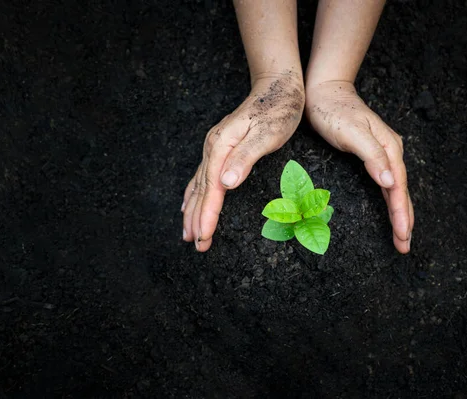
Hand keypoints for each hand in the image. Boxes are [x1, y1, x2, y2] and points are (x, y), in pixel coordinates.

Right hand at [182, 74, 304, 251]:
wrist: (277, 86)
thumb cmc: (278, 109)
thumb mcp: (267, 133)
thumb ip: (245, 158)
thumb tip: (226, 183)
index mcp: (222, 146)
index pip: (212, 188)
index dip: (207, 214)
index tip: (203, 237)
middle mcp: (213, 148)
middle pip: (201, 190)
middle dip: (196, 219)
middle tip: (195, 245)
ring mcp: (215, 147)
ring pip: (199, 185)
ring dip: (193, 210)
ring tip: (188, 233)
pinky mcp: (221, 148)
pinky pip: (202, 177)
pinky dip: (194, 194)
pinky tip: (188, 203)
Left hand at [305, 81, 413, 252]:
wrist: (323, 92)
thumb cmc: (334, 111)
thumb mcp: (352, 132)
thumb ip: (372, 156)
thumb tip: (391, 181)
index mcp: (389, 147)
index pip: (398, 186)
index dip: (401, 212)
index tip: (403, 234)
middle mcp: (390, 151)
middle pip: (400, 191)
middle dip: (404, 219)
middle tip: (404, 246)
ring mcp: (382, 153)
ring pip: (394, 189)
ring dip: (399, 213)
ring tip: (401, 236)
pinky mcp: (371, 155)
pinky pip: (385, 183)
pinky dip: (390, 200)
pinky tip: (392, 210)